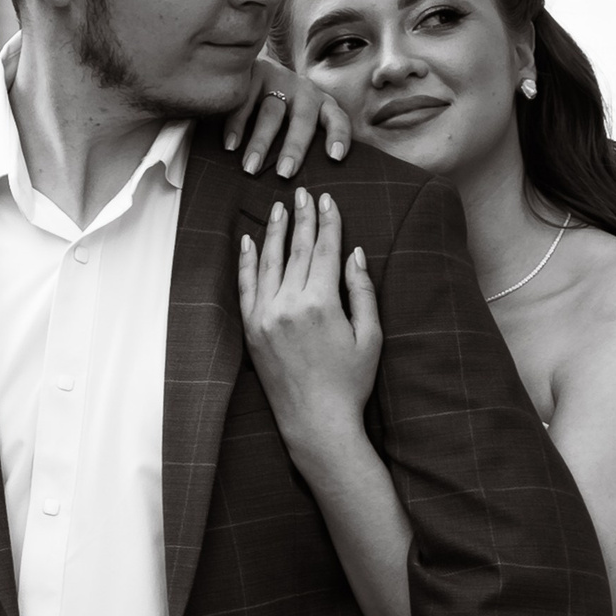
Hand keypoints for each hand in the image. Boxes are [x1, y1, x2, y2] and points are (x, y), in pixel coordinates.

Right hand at [223, 55, 351, 177]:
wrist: (257, 65)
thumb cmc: (285, 106)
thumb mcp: (303, 118)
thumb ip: (308, 140)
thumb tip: (311, 186)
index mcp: (322, 103)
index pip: (337, 119)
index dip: (339, 136)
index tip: (336, 157)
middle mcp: (304, 91)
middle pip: (302, 120)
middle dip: (294, 148)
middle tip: (284, 174)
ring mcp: (280, 80)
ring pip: (272, 114)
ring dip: (260, 143)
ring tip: (251, 169)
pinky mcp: (255, 73)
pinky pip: (245, 103)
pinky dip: (237, 127)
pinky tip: (231, 146)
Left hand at [238, 188, 381, 459]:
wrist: (316, 422)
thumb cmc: (350, 383)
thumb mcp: (370, 336)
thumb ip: (361, 291)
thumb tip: (354, 253)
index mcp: (320, 303)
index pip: (323, 250)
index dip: (327, 222)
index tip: (327, 199)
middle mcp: (288, 305)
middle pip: (295, 250)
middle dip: (301, 219)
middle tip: (303, 193)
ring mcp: (265, 317)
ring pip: (268, 263)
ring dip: (274, 232)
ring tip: (278, 207)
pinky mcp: (251, 330)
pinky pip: (246, 287)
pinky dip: (246, 262)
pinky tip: (249, 242)